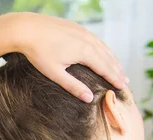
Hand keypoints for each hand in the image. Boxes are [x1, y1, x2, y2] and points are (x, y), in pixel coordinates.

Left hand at [8, 12, 127, 101]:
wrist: (27, 28)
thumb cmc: (39, 52)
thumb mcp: (55, 73)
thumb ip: (73, 86)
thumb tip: (90, 98)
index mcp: (85, 52)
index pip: (105, 68)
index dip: (115, 78)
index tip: (123, 87)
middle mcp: (88, 40)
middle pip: (108, 58)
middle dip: (117, 70)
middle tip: (125, 82)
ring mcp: (83, 31)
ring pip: (103, 47)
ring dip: (112, 59)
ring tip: (119, 69)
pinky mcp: (76, 27)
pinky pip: (95, 40)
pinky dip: (103, 49)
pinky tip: (103, 53)